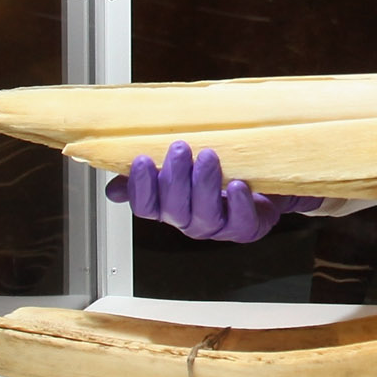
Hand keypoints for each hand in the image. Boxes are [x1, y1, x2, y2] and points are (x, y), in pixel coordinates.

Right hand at [106, 139, 321, 243]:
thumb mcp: (180, 169)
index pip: (145, 205)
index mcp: (168, 206)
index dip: (141, 186)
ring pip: (204, 215)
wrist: (262, 183)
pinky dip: (238, 203)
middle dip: (174, 179)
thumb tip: (114, 189)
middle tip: (179, 149)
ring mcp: (217, 227)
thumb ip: (149, 176)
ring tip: (208, 157)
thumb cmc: (217, 173)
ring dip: (204, 185)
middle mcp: (189, 220)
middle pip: (173, 209)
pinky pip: (240, 221)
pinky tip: (236, 185)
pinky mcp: (246, 227)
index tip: (142, 160)